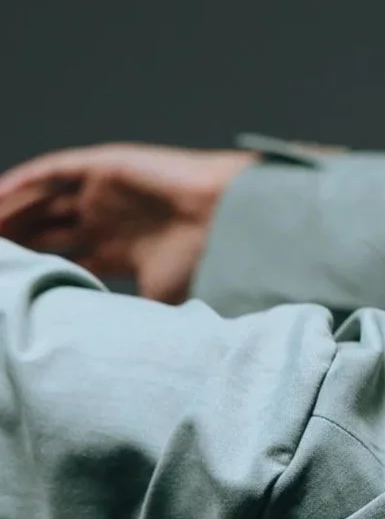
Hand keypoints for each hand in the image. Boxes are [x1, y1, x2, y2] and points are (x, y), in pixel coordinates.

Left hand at [0, 142, 258, 301]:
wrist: (229, 223)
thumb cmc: (204, 264)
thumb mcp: (157, 303)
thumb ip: (125, 317)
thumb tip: (101, 351)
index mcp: (122, 253)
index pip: (65, 261)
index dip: (34, 272)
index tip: (8, 289)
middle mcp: (109, 221)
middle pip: (46, 231)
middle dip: (14, 244)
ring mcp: (104, 193)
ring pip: (43, 201)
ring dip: (10, 215)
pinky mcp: (103, 167)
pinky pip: (51, 172)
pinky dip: (22, 184)